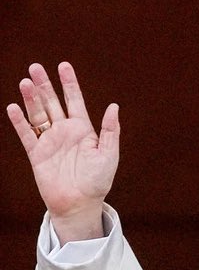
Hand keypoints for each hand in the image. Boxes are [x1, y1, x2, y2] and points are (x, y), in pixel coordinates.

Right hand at [6, 62, 119, 243]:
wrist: (80, 204)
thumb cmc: (98, 181)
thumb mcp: (109, 155)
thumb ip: (110, 131)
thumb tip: (113, 106)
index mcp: (84, 130)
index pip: (75, 101)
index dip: (69, 84)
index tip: (63, 66)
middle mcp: (65, 132)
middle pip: (52, 103)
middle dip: (44, 85)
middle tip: (35, 66)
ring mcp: (50, 141)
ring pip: (38, 114)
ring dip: (31, 99)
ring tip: (26, 82)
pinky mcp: (37, 154)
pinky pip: (26, 134)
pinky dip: (19, 122)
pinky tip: (13, 107)